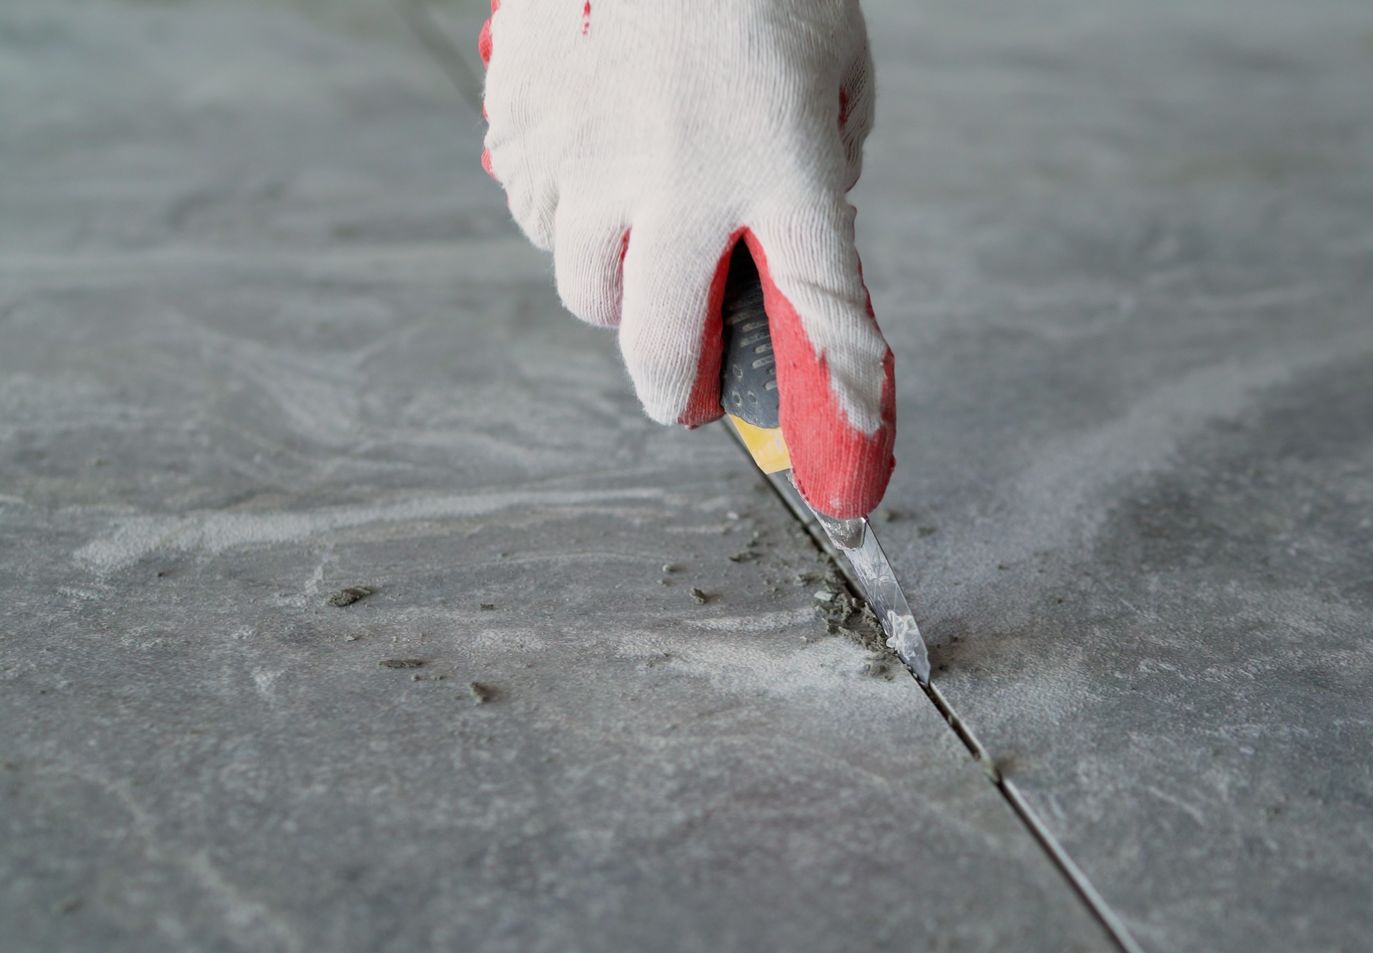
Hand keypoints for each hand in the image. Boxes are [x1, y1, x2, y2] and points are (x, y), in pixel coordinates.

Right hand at [478, 0, 894, 517]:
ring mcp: (591, 156)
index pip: (820, 311)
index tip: (846, 467)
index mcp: (781, 162)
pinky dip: (566, 223)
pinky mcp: (526, 125)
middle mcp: (680, 179)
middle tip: (691, 399)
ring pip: (585, 291)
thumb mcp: (835, 65)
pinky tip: (596, 181)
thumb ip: (821, 164)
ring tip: (645, 266)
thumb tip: (786, 239)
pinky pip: (535, 217)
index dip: (837, 400)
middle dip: (680, 393)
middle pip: (663, 343)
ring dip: (619, 301)